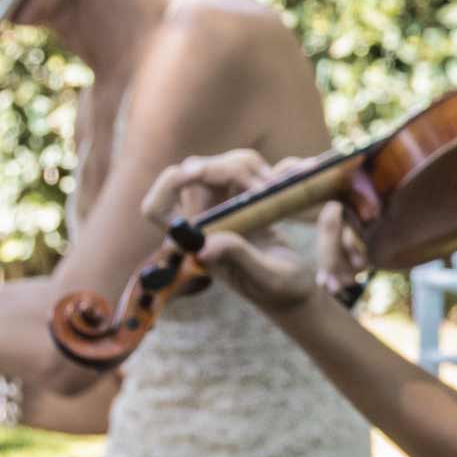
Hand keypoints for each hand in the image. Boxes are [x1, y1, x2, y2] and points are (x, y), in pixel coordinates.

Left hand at [140, 150, 370, 313]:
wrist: (298, 288)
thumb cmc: (282, 290)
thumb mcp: (265, 278)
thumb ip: (236, 257)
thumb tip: (202, 245)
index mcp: (196, 245)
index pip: (157, 208)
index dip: (169, 184)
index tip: (198, 173)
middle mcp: (203, 223)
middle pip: (192, 174)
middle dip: (223, 168)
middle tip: (262, 186)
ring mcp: (221, 209)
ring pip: (218, 165)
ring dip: (246, 167)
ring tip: (274, 188)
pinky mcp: (241, 200)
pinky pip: (241, 168)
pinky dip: (260, 169)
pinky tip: (279, 184)